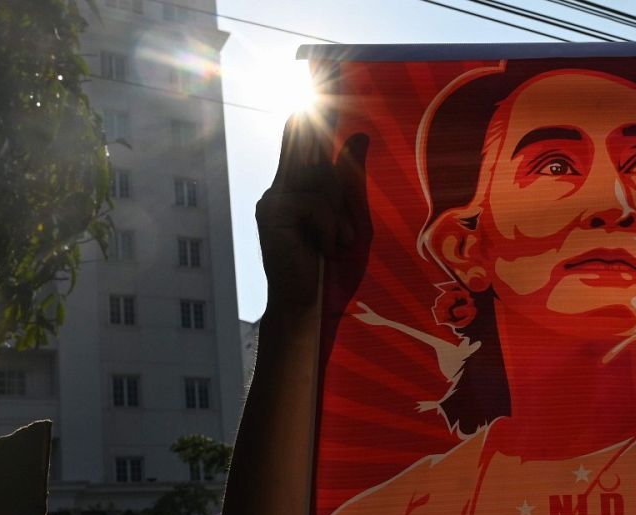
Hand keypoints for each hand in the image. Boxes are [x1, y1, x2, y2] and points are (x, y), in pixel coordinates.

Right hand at [257, 115, 370, 327]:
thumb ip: (349, 179)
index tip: (309, 85)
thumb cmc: (331, 267)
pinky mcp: (274, 213)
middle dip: (324, 153)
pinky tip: (326, 249)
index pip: (300, 142)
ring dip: (339, 215)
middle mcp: (281, 189)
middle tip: (323, 132)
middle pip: (311, 155)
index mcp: (297, 188)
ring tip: (338, 244)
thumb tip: (360, 135)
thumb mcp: (348, 218)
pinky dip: (329, 227)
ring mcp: (274, 199)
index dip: (303, 117)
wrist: (308, 307)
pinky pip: (316, 203)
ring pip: (321, 181)